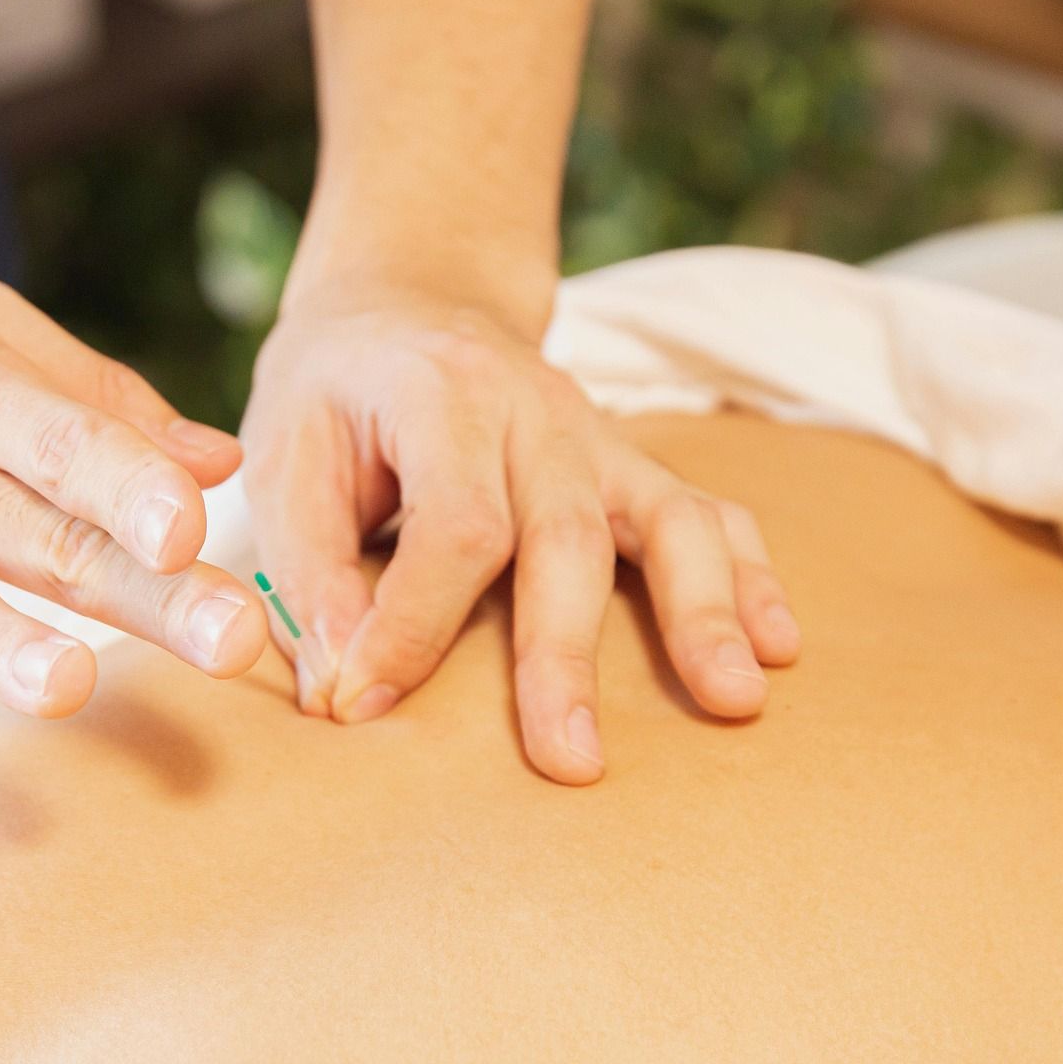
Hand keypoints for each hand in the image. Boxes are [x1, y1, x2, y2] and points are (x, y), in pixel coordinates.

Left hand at [240, 284, 799, 783]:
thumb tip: (341, 686)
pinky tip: (777, 644)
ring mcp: (598, 435)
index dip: (413, 624)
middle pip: (566, 535)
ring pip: (668, 518)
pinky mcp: (630, 463)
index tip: (363, 704)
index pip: (453, 523)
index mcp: (442, 394)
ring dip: (703, 613)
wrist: (406, 301)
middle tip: (571, 762)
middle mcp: (536, 410)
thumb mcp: (285, 454)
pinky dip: (749, 576)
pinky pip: (708, 512)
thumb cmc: (335, 391)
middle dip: (565, 655)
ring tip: (735, 701)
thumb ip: (308, 570)